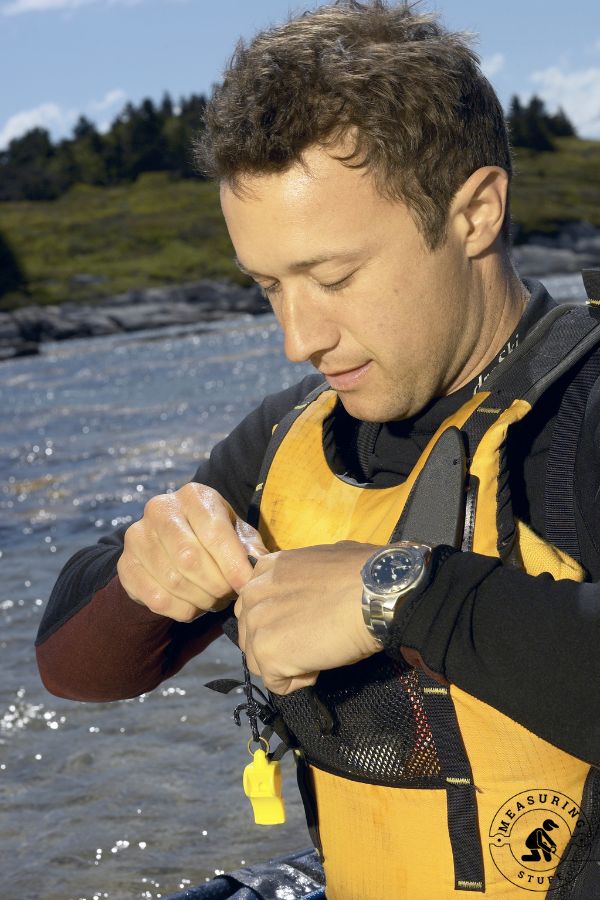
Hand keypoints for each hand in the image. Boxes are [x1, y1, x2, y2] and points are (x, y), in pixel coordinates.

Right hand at [117, 483, 266, 620]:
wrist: (173, 546)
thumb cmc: (215, 539)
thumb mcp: (238, 536)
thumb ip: (251, 549)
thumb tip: (258, 566)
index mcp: (194, 496)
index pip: (213, 531)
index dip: (232, 563)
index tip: (245, 585)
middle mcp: (160, 509)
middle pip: (190, 558)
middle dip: (216, 584)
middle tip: (228, 594)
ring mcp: (137, 536)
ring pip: (173, 580)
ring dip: (200, 598)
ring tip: (213, 598)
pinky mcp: (125, 565)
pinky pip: (156, 598)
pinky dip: (181, 609)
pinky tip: (193, 605)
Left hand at [234, 541, 382, 693]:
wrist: (376, 595)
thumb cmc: (362, 574)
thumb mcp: (323, 560)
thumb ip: (302, 575)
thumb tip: (316, 583)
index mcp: (266, 568)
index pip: (256, 606)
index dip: (283, 620)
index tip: (310, 620)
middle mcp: (253, 593)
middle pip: (252, 635)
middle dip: (280, 644)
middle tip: (315, 639)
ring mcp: (256, 623)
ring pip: (260, 661)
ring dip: (289, 664)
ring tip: (320, 651)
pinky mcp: (266, 652)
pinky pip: (276, 682)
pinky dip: (300, 680)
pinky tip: (321, 663)